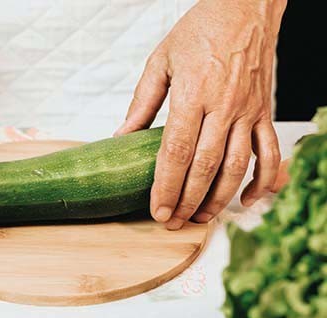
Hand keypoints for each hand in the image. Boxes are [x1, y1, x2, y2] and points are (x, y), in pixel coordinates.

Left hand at [115, 0, 286, 229]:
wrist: (244, 8)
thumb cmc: (199, 31)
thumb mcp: (160, 61)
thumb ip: (142, 103)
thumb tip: (122, 137)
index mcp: (192, 93)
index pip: (177, 151)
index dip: (165, 186)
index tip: (156, 209)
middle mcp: (224, 106)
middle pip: (205, 167)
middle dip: (187, 200)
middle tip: (172, 222)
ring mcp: (248, 111)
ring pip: (237, 167)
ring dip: (218, 199)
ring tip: (199, 217)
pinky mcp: (265, 112)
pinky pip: (270, 154)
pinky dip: (262, 181)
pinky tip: (247, 200)